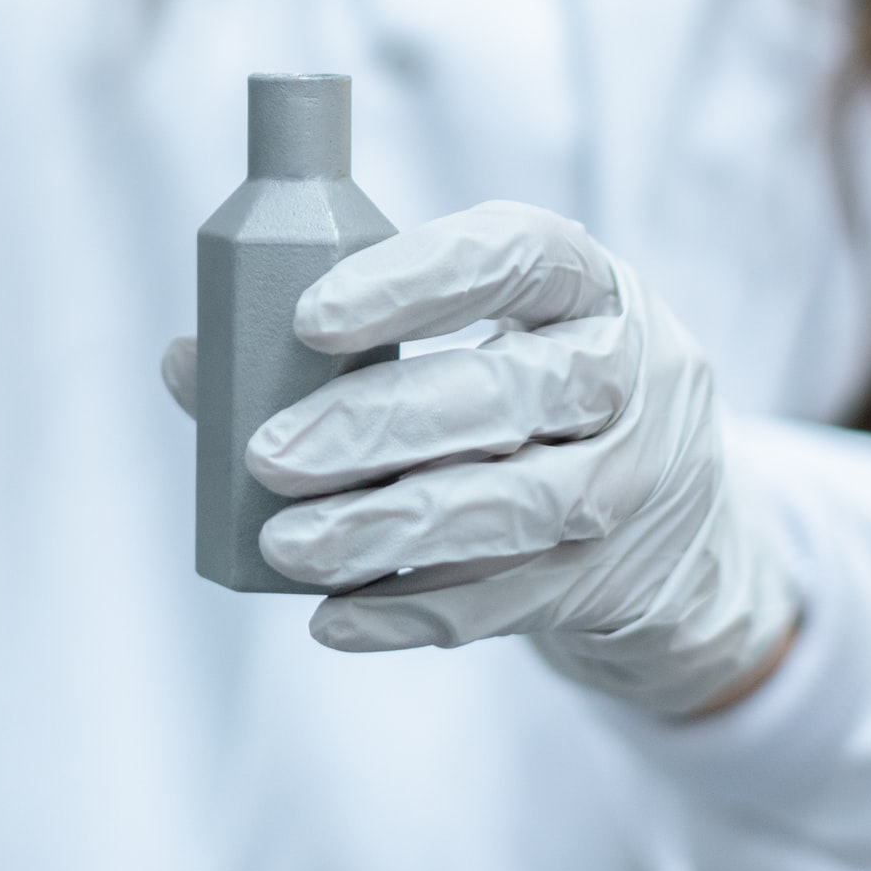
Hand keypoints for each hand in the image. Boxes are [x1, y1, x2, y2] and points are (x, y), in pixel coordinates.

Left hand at [233, 202, 799, 718]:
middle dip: (376, 425)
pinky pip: (508, 602)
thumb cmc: (533, 399)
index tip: (311, 317)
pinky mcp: (612, 581)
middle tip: (268, 454)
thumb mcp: (485, 335)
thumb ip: (343, 344)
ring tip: (286, 545)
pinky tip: (336, 615)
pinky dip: (413, 612)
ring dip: (387, 528)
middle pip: (510, 392)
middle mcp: (630, 375)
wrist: (681, 525)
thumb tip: (189, 362)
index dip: (416, 281)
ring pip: (513, 506)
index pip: (517, 254)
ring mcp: (634, 485)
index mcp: (589, 284)